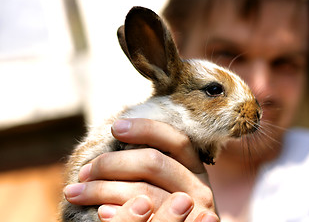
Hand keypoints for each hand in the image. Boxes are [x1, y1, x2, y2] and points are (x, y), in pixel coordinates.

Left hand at [64, 118, 216, 220]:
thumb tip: (116, 133)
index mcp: (193, 167)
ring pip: (144, 194)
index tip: (115, 128)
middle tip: (84, 172)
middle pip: (154, 163)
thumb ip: (148, 162)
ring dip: (104, 190)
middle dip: (112, 164)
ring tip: (77, 192)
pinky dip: (120, 213)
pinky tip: (101, 212)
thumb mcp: (166, 181)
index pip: (175, 139)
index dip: (146, 129)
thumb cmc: (164, 205)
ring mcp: (192, 211)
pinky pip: (147, 219)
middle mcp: (198, 186)